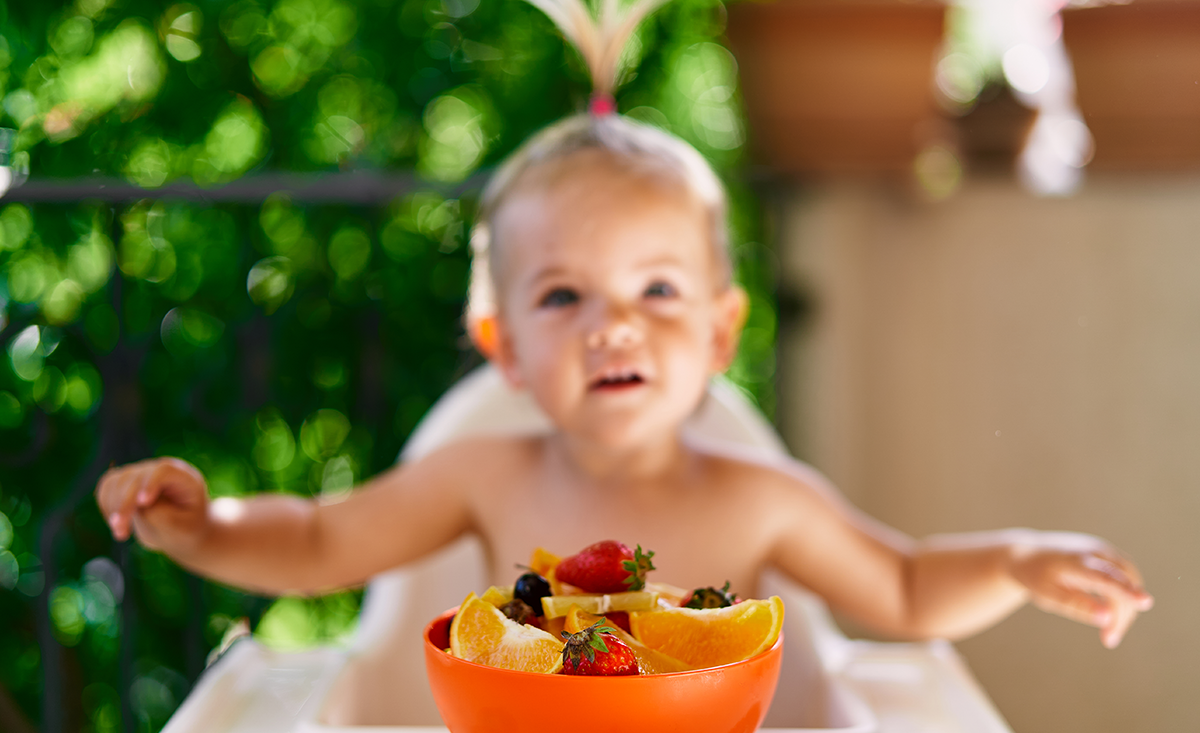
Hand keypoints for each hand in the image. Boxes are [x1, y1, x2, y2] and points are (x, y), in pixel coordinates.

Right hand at [95, 457, 209, 552]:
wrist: (182, 532)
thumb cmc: (187, 530)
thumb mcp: (179, 528)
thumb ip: (159, 514)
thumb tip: (136, 504)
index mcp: (184, 478)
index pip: (163, 470)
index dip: (150, 483)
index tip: (143, 503)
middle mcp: (161, 471)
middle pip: (135, 477)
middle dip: (125, 504)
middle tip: (121, 532)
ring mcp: (142, 474)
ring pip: (117, 481)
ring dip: (113, 507)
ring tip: (121, 533)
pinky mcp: (126, 482)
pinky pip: (107, 487)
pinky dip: (107, 505)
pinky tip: (117, 524)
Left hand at [1008, 531, 1152, 647]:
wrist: (1026, 553)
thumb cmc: (1035, 577)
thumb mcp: (1048, 596)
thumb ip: (1076, 606)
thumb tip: (1106, 619)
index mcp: (1074, 561)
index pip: (1106, 577)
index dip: (1126, 590)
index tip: (1145, 602)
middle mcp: (1093, 550)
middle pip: (1121, 582)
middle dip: (1122, 613)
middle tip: (1109, 640)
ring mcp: (1102, 549)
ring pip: (1128, 580)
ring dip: (1126, 607)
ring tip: (1109, 632)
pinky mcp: (1106, 553)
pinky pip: (1125, 576)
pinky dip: (1123, 596)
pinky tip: (1111, 615)